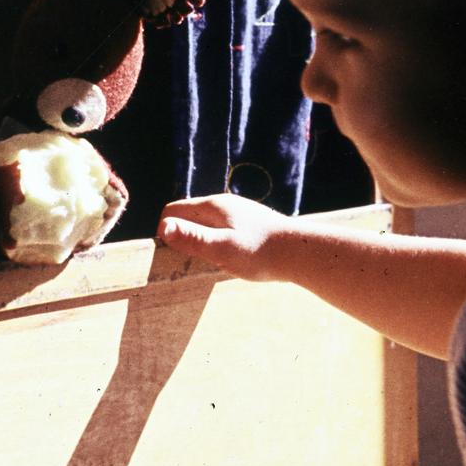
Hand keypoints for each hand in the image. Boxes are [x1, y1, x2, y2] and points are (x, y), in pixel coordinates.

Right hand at [157, 193, 296, 281]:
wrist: (301, 253)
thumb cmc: (260, 253)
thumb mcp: (221, 249)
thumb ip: (193, 238)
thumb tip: (163, 227)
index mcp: (212, 206)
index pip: (172, 210)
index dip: (166, 232)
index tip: (174, 255)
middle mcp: (223, 204)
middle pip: (188, 215)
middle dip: (182, 235)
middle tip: (192, 261)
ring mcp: (237, 212)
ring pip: (205, 223)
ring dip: (200, 240)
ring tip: (212, 262)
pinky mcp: (248, 223)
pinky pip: (221, 229)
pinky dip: (217, 242)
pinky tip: (231, 259)